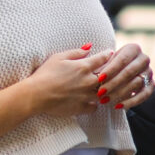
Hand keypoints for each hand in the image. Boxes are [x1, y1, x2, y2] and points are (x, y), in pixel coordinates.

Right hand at [24, 42, 152, 113]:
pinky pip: (95, 107)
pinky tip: (95, 101)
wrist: (36, 95)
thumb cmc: (45, 73)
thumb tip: (89, 47)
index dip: (108, 55)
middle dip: (114, 72)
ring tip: (110, 87)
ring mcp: (86, 96)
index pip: (102, 58)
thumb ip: (77, 52)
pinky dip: (96, 104)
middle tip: (118, 70)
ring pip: (105, 93)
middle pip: (108, 77)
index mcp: (83, 67)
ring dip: (108, 90)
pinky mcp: (81, 108)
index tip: (111, 53)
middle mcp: (88, 81)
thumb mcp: (59, 57)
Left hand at [97, 41, 152, 109]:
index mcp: (133, 48)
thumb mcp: (107, 61)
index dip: (111, 69)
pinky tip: (118, 106)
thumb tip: (95, 74)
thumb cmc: (112, 64)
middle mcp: (144, 59)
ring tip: (105, 100)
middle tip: (100, 92)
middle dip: (113, 83)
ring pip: (136, 83)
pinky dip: (131, 102)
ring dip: (119, 93)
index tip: (99, 78)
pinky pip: (144, 95)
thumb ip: (103, 65)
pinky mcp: (151, 85)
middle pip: (129, 72)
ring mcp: (149, 72)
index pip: (122, 59)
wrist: (126, 71)